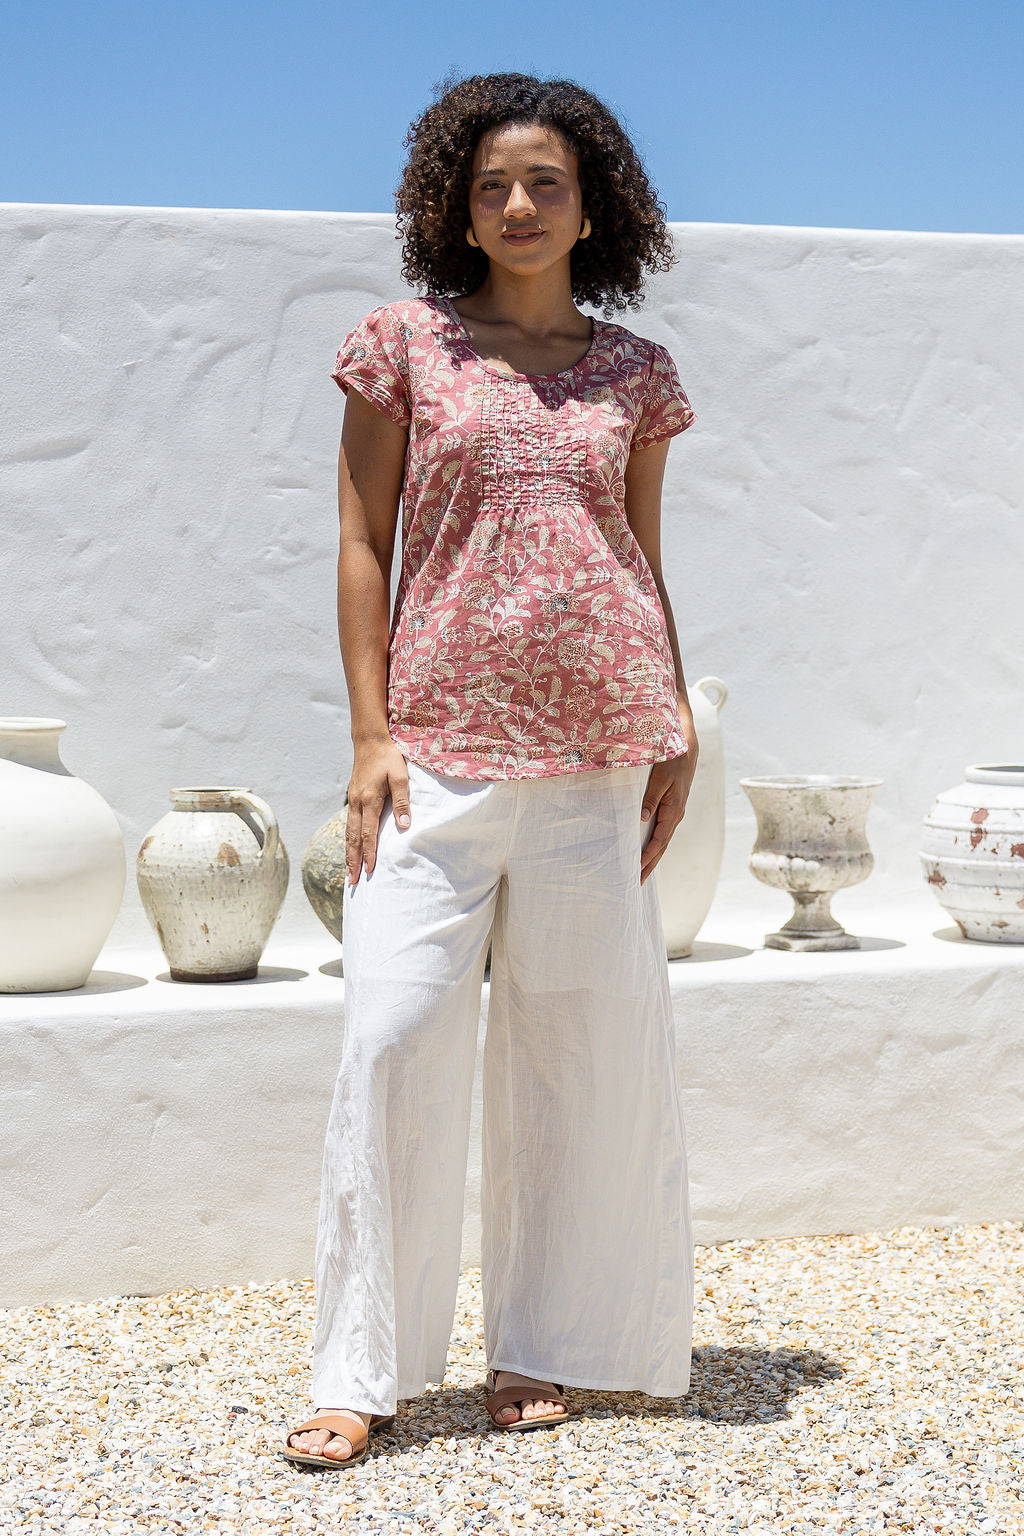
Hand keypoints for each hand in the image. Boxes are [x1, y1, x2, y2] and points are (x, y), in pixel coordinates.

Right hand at [346, 739, 410, 883]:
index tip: (369, 871)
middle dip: (353, 861)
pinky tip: (350, 850)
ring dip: (348, 854)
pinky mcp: (353, 798)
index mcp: (369, 799)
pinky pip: (349, 825)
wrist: (370, 740)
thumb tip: (405, 826)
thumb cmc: (389, 757)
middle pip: (354, 838)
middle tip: (353, 882)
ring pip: (348, 834)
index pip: (369, 833)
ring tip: (348, 873)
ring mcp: (352, 801)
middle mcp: (357, 803)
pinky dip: (348, 841)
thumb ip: (401, 802)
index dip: (370, 853)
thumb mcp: (400, 776)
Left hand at [639, 744, 697, 884]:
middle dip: (650, 865)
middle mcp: (675, 816)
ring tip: (642, 873)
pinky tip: (649, 852)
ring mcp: (675, 813)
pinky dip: (656, 846)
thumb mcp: (660, 779)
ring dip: (653, 858)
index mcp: (673, 811)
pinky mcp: (672, 809)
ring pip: (663, 842)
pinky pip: (663, 833)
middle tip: (637, 883)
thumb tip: (643, 819)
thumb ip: (651, 799)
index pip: (659, 840)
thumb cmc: (672, 761)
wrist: (687, 750)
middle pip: (662, 847)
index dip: (648, 856)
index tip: (637, 869)